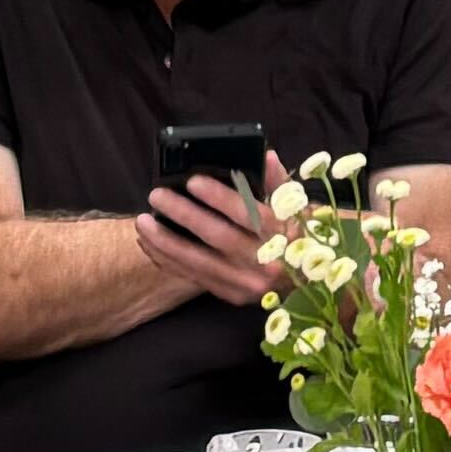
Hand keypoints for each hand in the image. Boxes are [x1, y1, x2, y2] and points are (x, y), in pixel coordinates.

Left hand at [134, 167, 284, 307]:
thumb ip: (278, 182)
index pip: (247, 214)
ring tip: (142, 222)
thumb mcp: (295, 208)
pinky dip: (168, 261)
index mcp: (282, 236)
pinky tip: (150, 245)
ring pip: (199, 262)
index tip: (192, 181)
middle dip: (183, 215)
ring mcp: (246, 284)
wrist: (307, 284)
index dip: (219, 197)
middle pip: (218, 237)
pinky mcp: (232, 296)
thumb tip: (266, 155)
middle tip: (157, 196)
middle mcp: (265, 263)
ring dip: (166, 242)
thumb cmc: (295, 238)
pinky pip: (194, 277)